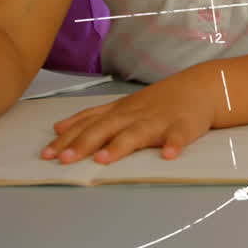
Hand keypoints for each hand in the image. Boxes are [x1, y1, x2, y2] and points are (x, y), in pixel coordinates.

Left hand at [42, 77, 215, 163]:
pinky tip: (168, 155)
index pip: (88, 125)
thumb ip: (92, 117)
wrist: (200, 87)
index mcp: (119, 112)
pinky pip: (179, 136)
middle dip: (85, 143)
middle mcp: (135, 116)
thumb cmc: (159, 101)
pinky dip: (174, 144)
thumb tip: (58, 129)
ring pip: (137, 133)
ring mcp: (159, 120)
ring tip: (104, 159)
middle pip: (106, 128)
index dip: (68, 139)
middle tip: (66, 159)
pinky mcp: (184, 126)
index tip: (47, 155)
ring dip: (120, 145)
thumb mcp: (122, 105)